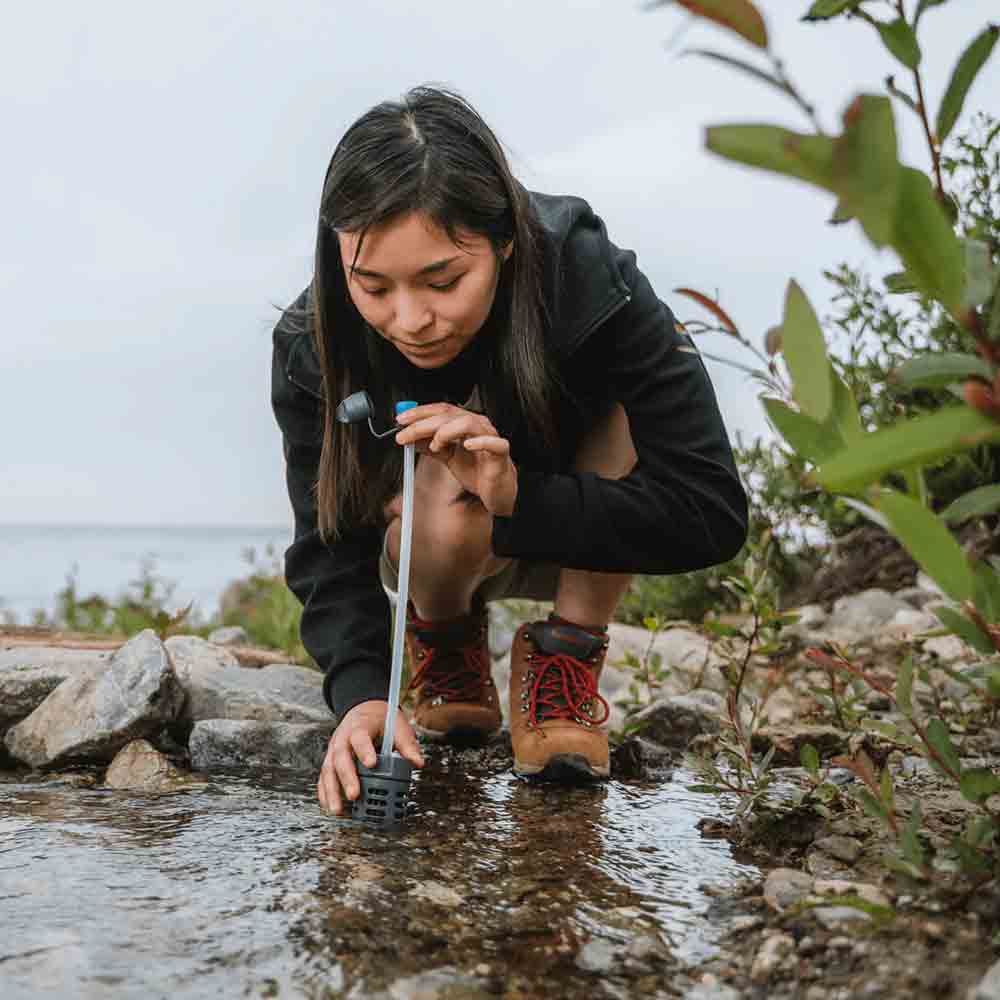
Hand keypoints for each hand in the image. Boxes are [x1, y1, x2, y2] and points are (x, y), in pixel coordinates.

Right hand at [317, 700, 423, 815]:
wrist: (364, 710)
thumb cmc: (380, 719)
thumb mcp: (396, 725)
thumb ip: (406, 744)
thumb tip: (417, 762)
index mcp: (360, 726)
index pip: (360, 737)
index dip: (364, 750)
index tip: (372, 764)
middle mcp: (343, 738)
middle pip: (341, 757)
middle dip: (346, 777)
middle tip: (354, 795)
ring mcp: (334, 750)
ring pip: (328, 770)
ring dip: (332, 791)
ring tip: (338, 810)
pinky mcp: (330, 761)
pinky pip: (324, 777)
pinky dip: (325, 793)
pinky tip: (329, 807)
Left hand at [394, 403, 517, 515]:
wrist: (496, 492)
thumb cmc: (477, 471)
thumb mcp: (448, 457)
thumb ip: (431, 447)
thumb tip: (410, 439)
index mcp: (465, 423)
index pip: (440, 410)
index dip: (419, 412)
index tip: (400, 420)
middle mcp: (478, 425)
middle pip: (449, 415)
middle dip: (423, 424)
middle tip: (405, 434)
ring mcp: (490, 437)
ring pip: (468, 423)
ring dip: (446, 431)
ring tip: (435, 445)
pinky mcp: (501, 453)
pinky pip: (493, 443)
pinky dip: (479, 442)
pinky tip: (466, 445)